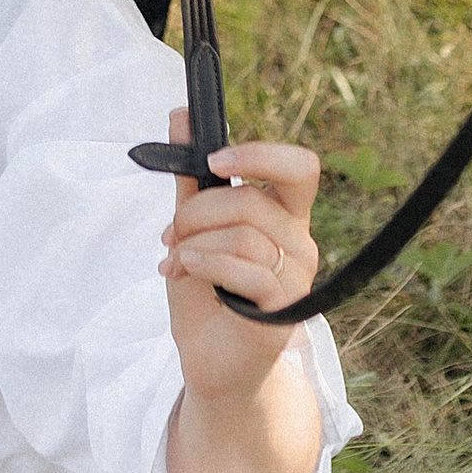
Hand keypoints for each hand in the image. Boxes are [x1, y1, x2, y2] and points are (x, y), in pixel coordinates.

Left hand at [159, 118, 320, 400]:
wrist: (206, 358)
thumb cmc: (204, 292)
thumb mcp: (191, 228)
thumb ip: (191, 176)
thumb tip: (181, 114)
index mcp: (284, 215)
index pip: (300, 167)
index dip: (260, 155)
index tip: (213, 161)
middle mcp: (300, 242)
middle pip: (254, 199)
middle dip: (198, 210)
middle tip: (171, 232)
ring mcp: (298, 277)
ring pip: (243, 235)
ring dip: (193, 244)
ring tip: (175, 263)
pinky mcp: (286, 309)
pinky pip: (248, 270)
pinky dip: (205, 263)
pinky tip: (184, 270)